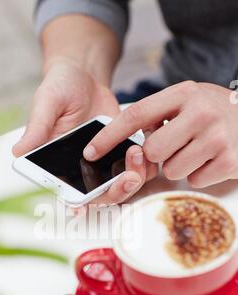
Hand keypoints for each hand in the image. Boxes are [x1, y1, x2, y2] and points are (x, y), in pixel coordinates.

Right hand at [13, 60, 155, 204]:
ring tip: (137, 153)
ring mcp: (104, 164)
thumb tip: (17, 151)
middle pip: (99, 196)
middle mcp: (82, 171)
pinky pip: (137, 167)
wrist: (85, 77)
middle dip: (115, 192)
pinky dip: (145, 163)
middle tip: (128, 177)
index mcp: (59, 165)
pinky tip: (147, 148)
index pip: (65, 192)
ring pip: (121, 185)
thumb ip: (37, 128)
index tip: (82, 209)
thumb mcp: (46, 103)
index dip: (74, 205)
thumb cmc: (59, 88)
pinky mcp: (122, 153)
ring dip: (133, 178)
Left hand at [83, 81, 237, 187]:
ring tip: (196, 150)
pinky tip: (210, 159)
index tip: (91, 151)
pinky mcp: (230, 161)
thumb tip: (123, 137)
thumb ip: (157, 114)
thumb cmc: (215, 111)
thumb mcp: (187, 99)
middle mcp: (200, 112)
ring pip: (171, 171)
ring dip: (178, 166)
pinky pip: (194, 181)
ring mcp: (217, 137)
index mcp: (183, 94)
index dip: (109, 136)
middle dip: (157, 156)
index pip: (136, 116)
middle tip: (174, 146)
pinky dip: (198, 174)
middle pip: (152, 152)